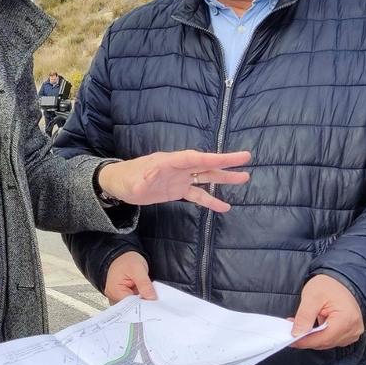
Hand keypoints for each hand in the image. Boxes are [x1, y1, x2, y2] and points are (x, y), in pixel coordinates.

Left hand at [97, 150, 250, 211]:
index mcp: (168, 162)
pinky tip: (224, 207)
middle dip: (225, 162)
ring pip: (205, 177)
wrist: (119, 184)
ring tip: (244, 178)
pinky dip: (210, 200)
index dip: (211, 158)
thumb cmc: (125, 178)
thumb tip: (147, 180)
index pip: (193, 158)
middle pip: (205, 164)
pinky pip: (197, 195)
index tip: (229, 158)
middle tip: (246, 159)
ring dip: (223, 178)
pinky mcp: (177, 190)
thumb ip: (142, 180)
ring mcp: (179, 178)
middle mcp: (178, 168)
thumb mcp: (132, 181)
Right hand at [103, 251, 155, 303]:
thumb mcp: (137, 269)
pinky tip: (145, 294)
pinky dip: (139, 298)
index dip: (143, 306)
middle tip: (154, 300)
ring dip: (141, 301)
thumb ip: (145, 285)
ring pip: (132, 305)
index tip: (154, 304)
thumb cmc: (125, 259)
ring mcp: (118, 296)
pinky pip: (132, 301)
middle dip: (143, 304)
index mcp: (115, 291)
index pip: (130, 306)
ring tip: (149, 295)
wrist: (120, 253)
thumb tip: (152, 299)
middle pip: (131, 307)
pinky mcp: (123, 295)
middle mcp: (114, 296)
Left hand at [289, 274, 364, 349]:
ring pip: (328, 342)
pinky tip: (310, 327)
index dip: (305, 341)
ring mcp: (353, 332)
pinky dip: (319, 335)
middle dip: (307, 338)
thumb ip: (304, 316)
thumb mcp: (312, 296)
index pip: (324, 338)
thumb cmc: (329, 285)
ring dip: (312, 337)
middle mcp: (353, 329)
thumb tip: (297, 333)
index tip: (290, 340)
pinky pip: (332, 339)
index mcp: (347, 319)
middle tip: (290, 330)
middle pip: (326, 342)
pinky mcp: (349, 333)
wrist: (341, 280)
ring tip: (299, 325)